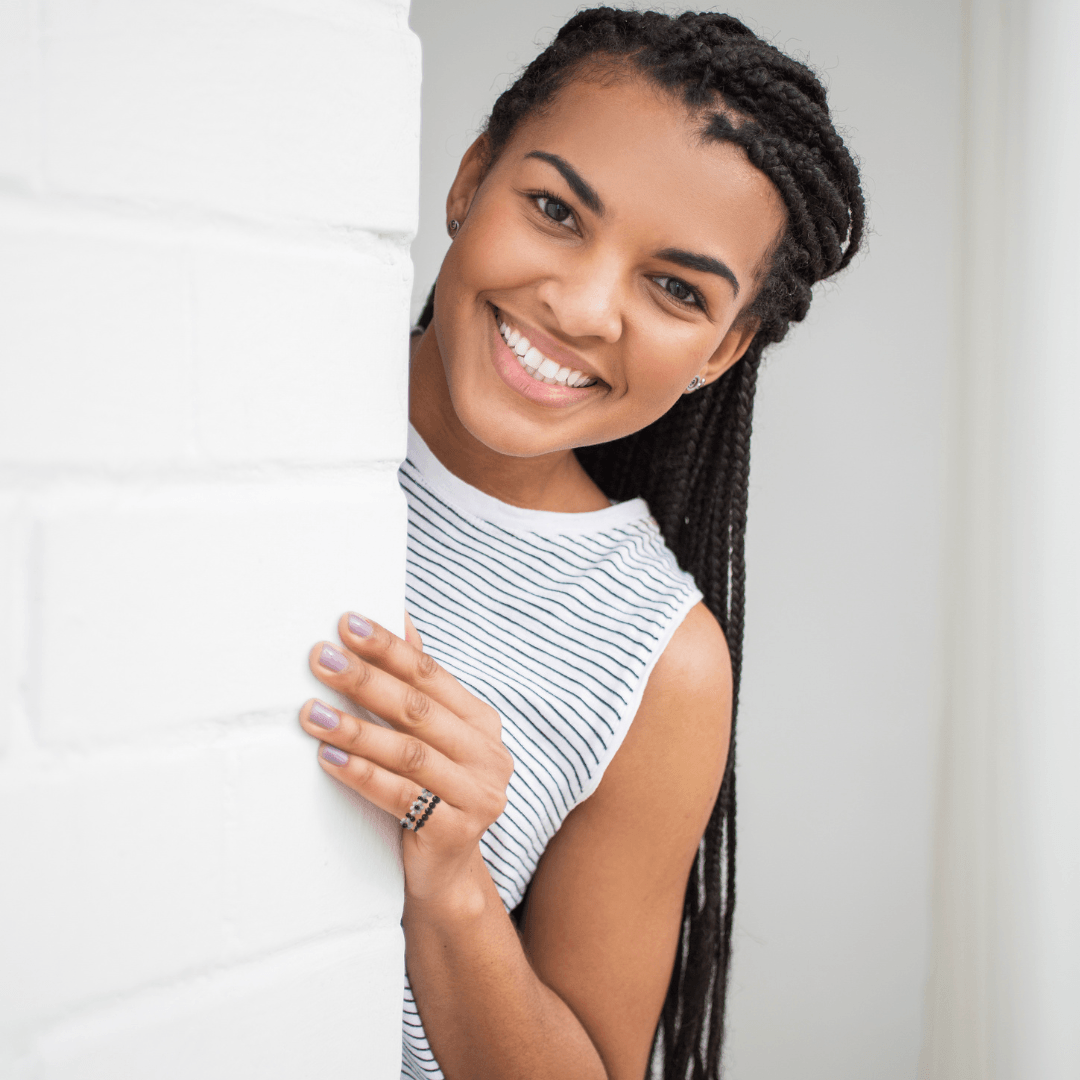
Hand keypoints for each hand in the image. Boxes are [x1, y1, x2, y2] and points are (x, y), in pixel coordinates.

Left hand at [300, 612, 513, 901]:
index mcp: (482, 723)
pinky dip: (362, 774)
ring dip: (355, 728)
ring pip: (408, 752)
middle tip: (321, 658)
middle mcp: (489, 755)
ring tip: (312, 712)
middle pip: (418, 709)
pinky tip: (330, 758)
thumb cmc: (430, 794)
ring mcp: (478, 794)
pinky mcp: (456, 831)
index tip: (346, 624)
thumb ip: (418, 684)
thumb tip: (398, 617)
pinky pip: (401, 796)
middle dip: (365, 680)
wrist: (445, 874)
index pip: (430, 675)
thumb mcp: (430, 738)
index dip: (388, 648)